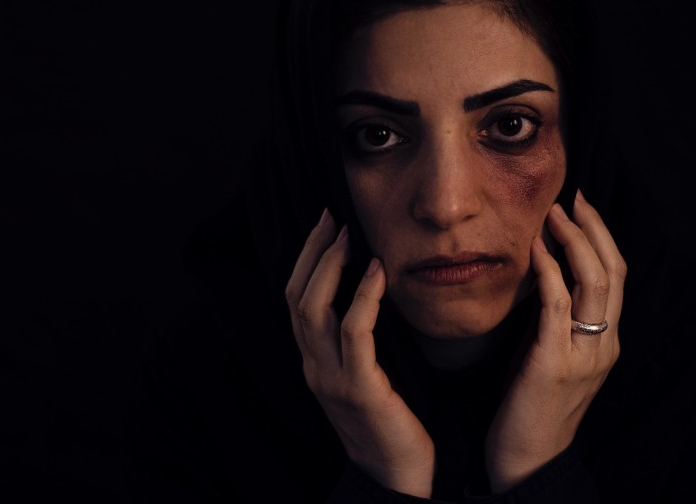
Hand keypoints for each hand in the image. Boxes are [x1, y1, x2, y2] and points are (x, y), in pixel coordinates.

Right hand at [285, 209, 434, 497]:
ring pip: (312, 309)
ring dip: (330, 265)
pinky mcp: (358, 389)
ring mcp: (331, 379)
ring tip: (350, 234)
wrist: (400, 479)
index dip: (307, 259)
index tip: (326, 224)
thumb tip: (373, 292)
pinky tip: (377, 271)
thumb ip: (362, 341)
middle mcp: (314, 367)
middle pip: (296, 296)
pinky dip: (363, 296)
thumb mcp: (370, 376)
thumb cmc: (395, 424)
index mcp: (315, 362)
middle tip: (333, 216)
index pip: (295, 299)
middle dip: (313, 251)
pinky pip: (354, 334)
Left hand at [484, 190, 625, 492]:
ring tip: (554, 214)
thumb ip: (555, 318)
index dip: (602, 237)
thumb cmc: (531, 407)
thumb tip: (543, 270)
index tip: (581, 206)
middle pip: (613, 271)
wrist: (526, 461)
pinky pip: (558, 306)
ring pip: (594, 282)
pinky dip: (550, 270)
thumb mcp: (551, 354)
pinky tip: (535, 248)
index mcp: (607, 342)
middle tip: (573, 198)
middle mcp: (604, 344)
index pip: (615, 276)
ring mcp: (584, 355)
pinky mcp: (554, 363)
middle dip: (594, 228)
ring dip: (574, 241)